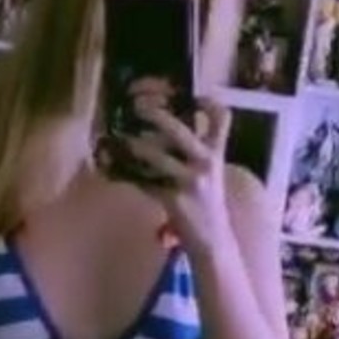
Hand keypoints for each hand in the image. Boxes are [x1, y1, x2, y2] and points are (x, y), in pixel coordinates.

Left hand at [122, 98, 233, 252]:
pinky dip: (128, 176)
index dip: (208, 102)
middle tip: (138, 107)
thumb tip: (162, 134)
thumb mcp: (210, 174)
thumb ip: (194, 154)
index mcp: (217, 154)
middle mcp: (206, 163)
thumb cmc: (207, 205)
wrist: (213, 241)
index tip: (193, 97)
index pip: (222, 119)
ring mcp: (190, 182)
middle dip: (155, 115)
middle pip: (179, 129)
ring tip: (121, 141)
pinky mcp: (174, 200)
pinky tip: (117, 171)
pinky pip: (145, 182)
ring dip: (135, 146)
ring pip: (156, 155)